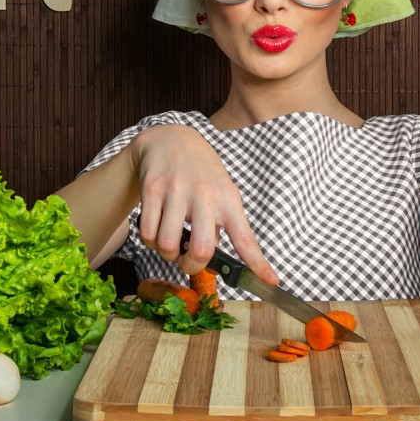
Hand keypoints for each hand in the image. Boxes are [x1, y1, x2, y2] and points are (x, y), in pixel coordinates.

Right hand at [131, 125, 278, 283]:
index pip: (246, 237)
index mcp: (228, 199)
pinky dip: (150, 242)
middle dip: (192, 266)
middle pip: (203, 250)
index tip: (271, 281)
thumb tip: (214, 262)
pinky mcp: (152, 190)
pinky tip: (156, 230)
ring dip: (167, 254)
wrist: (171, 139)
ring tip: (170, 244)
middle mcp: (206, 194)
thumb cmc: (201, 173)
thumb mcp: (220, 192)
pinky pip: (148, 233)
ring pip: (168, 245)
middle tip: (187, 262)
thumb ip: (221, 224)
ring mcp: (177, 191)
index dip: (258, 263)